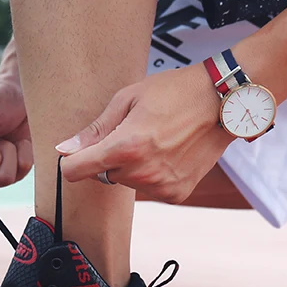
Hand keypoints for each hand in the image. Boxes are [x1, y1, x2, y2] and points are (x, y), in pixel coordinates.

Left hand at [57, 64, 232, 203]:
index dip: (73, 160)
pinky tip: (169, 153)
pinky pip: (149, 189)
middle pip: (103, 175)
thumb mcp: (128, 99)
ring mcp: (161, 186)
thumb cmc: (174, 93)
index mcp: (125, 147)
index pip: (75, 171)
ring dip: (132, 166)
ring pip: (127, 182)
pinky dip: (153, 174)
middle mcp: (142, 172)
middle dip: (110, 157)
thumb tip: (64, 150)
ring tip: (156, 140)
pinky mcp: (176, 194)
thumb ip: (95, 130)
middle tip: (135, 132)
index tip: (79, 152)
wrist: (221, 104)